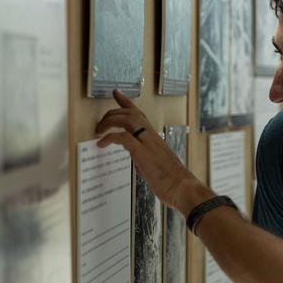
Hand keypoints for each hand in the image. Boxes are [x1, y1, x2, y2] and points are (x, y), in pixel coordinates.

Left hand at [94, 89, 205, 211]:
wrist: (183, 188)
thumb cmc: (173, 181)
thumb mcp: (158, 164)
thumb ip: (146, 157)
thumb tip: (137, 159)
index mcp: (156, 138)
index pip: (140, 114)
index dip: (127, 102)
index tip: (117, 93)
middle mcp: (152, 137)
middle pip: (131, 113)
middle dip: (112, 112)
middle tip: (100, 123)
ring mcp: (149, 144)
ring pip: (128, 119)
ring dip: (110, 121)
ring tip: (99, 130)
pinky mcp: (143, 154)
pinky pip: (123, 138)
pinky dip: (110, 138)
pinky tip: (102, 144)